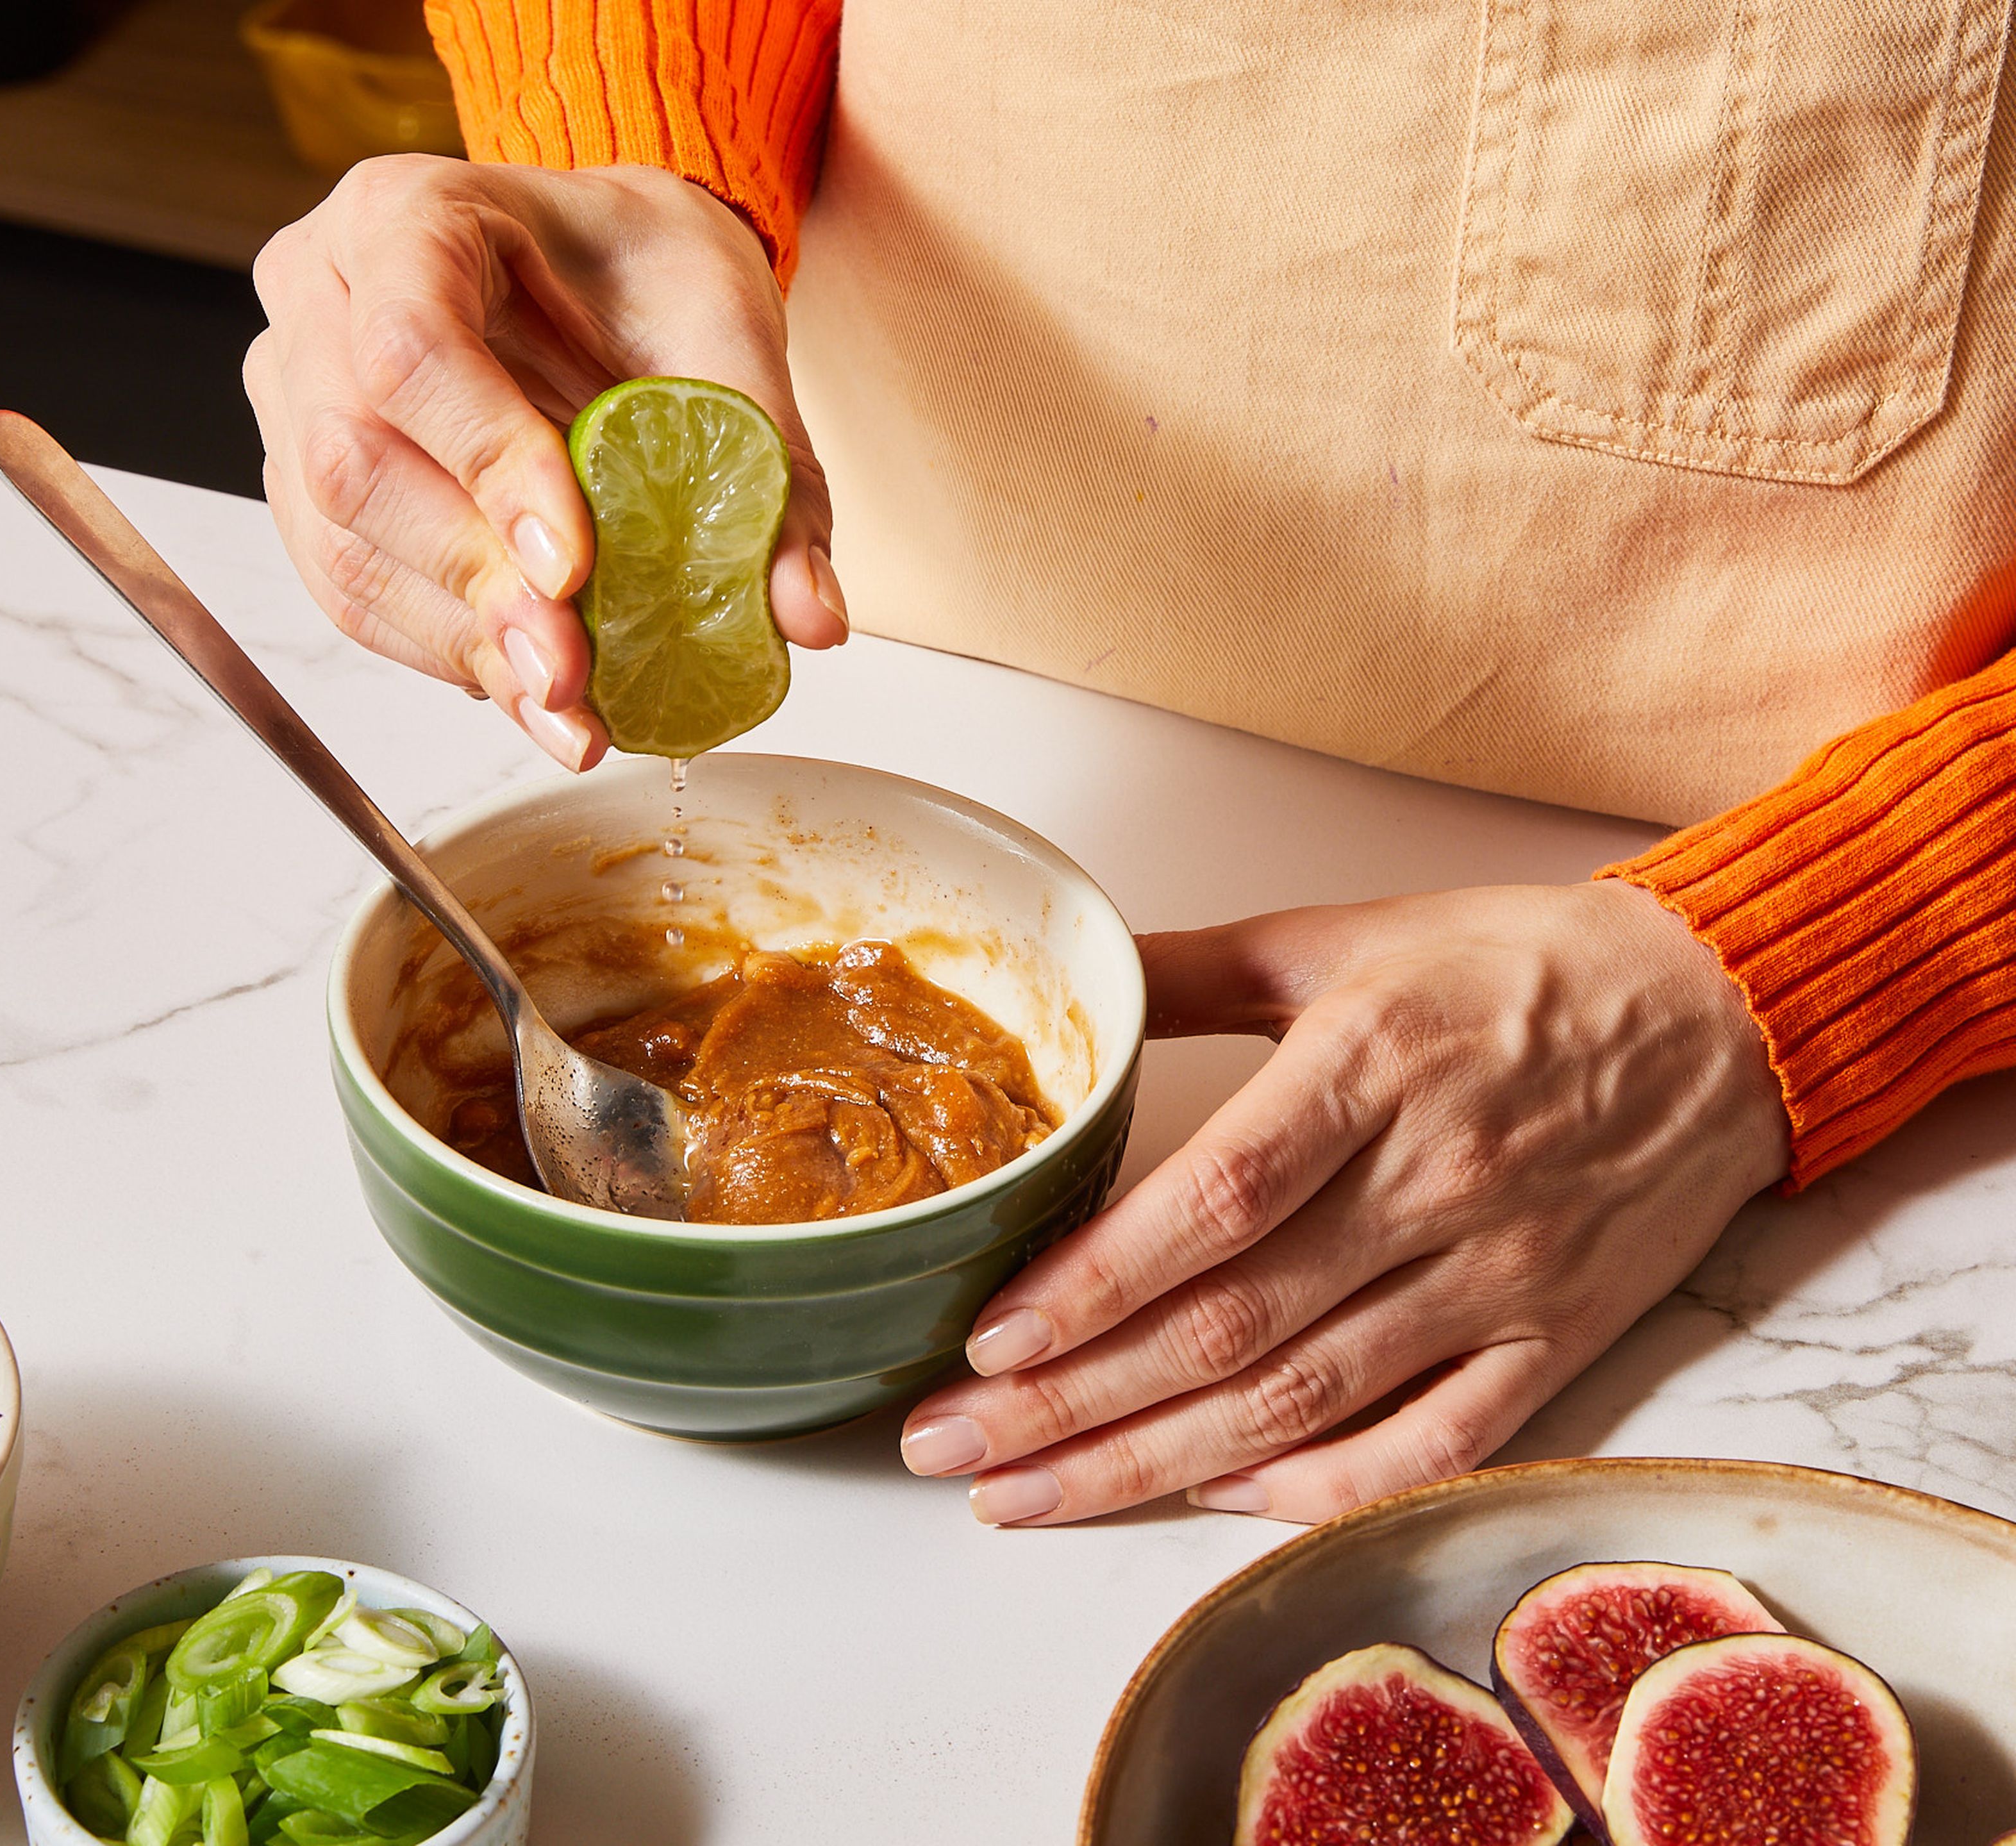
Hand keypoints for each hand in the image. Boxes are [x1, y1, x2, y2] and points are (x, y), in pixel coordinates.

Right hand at [246, 158, 846, 769]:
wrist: (606, 269)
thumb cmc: (641, 268)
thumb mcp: (726, 332)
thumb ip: (767, 465)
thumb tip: (806, 612)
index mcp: (404, 214)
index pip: (409, 343)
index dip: (484, 463)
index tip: (573, 566)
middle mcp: (323, 296)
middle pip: (352, 460)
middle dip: (473, 585)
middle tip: (571, 673)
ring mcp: (297, 396)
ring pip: (341, 546)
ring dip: (459, 646)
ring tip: (566, 710)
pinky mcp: (309, 489)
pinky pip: (353, 592)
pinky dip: (446, 656)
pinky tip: (531, 693)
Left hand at [898, 878, 1790, 1525]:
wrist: (1729, 1011)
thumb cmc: (1519, 966)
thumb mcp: (1347, 938)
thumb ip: (1196, 970)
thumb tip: (1070, 975)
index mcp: (1371, 1067)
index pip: (1215, 1201)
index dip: (1098, 1282)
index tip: (990, 1339)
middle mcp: (1432, 1184)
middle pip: (1231, 1324)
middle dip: (1074, 1402)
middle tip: (949, 1451)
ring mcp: (1498, 1276)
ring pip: (1303, 1401)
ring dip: (1151, 1465)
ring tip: (1027, 1498)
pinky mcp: (1555, 1339)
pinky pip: (1433, 1443)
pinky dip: (1323, 1486)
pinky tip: (1215, 1502)